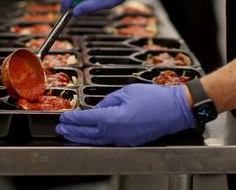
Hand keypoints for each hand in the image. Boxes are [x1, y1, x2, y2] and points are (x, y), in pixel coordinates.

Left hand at [56, 84, 194, 145]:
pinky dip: (95, 140)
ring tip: (70, 135)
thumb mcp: (126, 92)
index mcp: (113, 118)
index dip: (72, 119)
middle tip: (61, 129)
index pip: (86, 119)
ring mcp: (123, 140)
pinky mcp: (130, 142)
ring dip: (81, 138)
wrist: (174, 110)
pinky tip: (91, 137)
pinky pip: (107, 142)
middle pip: (87, 134)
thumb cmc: (154, 99)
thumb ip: (108, 100)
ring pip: (96, 141)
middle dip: (72, 131)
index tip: (64, 117)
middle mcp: (115, 133)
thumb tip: (97, 107)